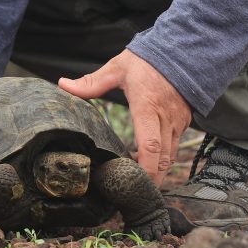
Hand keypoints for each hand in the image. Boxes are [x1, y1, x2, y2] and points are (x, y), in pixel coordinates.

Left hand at [59, 49, 191, 186]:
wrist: (184, 50)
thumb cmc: (148, 60)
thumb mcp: (117, 68)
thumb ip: (91, 82)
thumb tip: (63, 85)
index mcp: (147, 106)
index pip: (149, 145)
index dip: (144, 169)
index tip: (134, 183)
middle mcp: (165, 118)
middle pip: (162, 159)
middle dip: (152, 181)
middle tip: (136, 197)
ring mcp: (178, 121)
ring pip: (170, 155)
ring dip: (158, 172)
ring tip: (141, 186)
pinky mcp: (184, 122)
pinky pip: (174, 145)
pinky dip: (163, 158)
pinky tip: (150, 165)